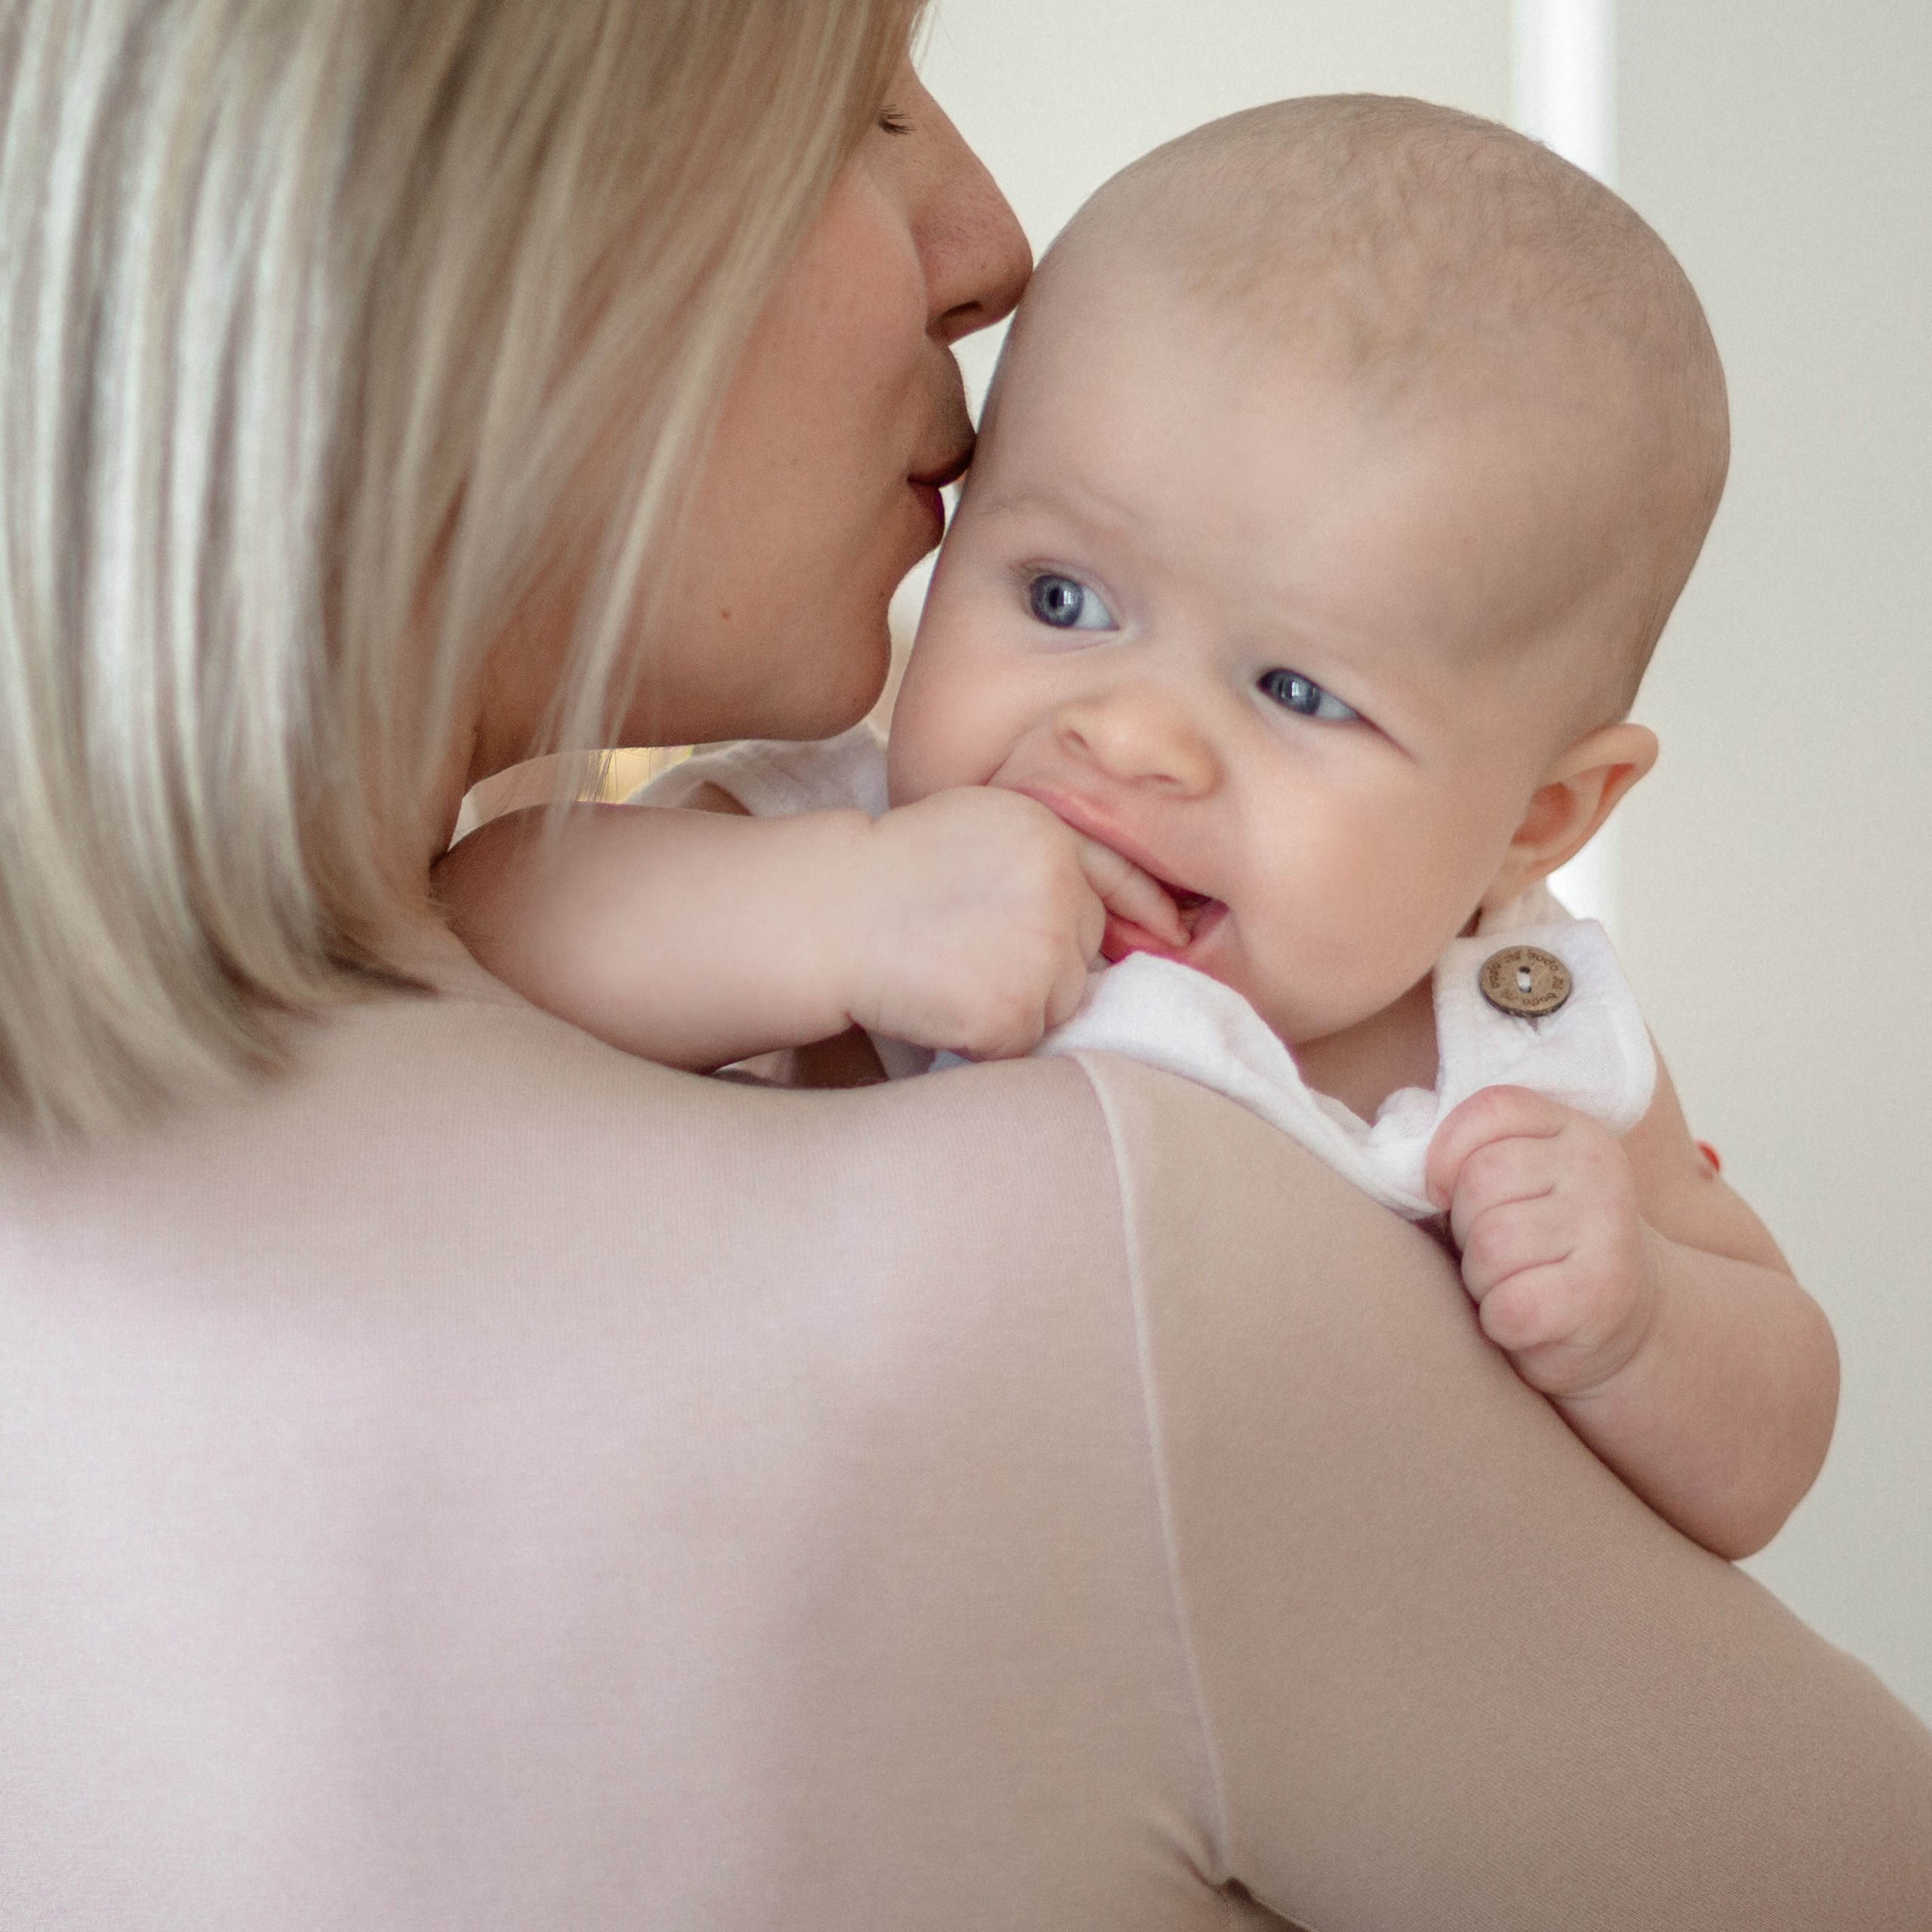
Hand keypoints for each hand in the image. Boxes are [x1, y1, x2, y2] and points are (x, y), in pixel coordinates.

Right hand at [837, 787, 1181, 1060]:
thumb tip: (1115, 915)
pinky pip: (1025, 1044)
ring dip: (1019, 1005)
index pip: (1119, 880)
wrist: (829, 913)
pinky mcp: (1014, 1014)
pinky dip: (988, 1039)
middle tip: (971, 951)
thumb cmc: (892, 869)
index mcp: (1051, 837)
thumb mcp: (979, 825)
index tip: (1169, 932)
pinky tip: (942, 1004)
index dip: (1145, 909)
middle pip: (1086, 952)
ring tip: (951, 975)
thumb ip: (1045, 855)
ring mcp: (1040, 957)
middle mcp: (1059, 894)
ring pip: (1061, 1004)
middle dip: (1047, 963)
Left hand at [1426, 1086, 1663, 1400]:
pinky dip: (1499, 1322)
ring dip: (1481, 1278)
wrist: (1622, 1322)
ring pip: (1490, 1245)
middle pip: (1480, 1182)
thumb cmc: (1540, 1246)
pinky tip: (1526, 1320)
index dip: (1447, 1154)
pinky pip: (1509, 1306)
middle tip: (1496, 1252)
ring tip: (1512, 1284)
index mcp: (1572, 1130)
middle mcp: (1598, 1170)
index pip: (1490, 1110)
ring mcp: (1608, 1230)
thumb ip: (1470, 1149)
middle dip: (1464, 1227)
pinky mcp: (1602, 1293)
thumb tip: (1401, 1122)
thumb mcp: (1516, 1182)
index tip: (1444, 1191)